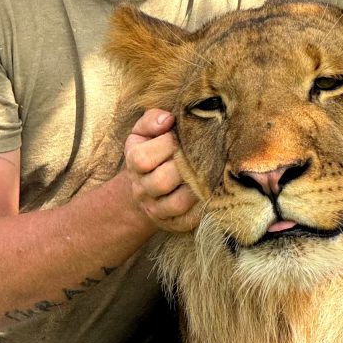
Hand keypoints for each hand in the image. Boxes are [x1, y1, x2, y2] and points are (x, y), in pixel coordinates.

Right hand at [123, 109, 199, 233]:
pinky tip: (209, 193)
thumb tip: (168, 119)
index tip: (181, 137)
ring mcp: (156, 209)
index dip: (166, 145)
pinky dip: (200, 208)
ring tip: (209, 172)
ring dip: (195, 187)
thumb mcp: (144, 132)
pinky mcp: (173, 223)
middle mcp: (142, 189)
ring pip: (177, 203)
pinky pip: (188, 220)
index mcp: (134, 162)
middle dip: (184, 166)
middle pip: (161, 181)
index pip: (143, 158)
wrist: (144, 187)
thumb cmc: (150, 150)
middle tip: (201, 154)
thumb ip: (152, 120)